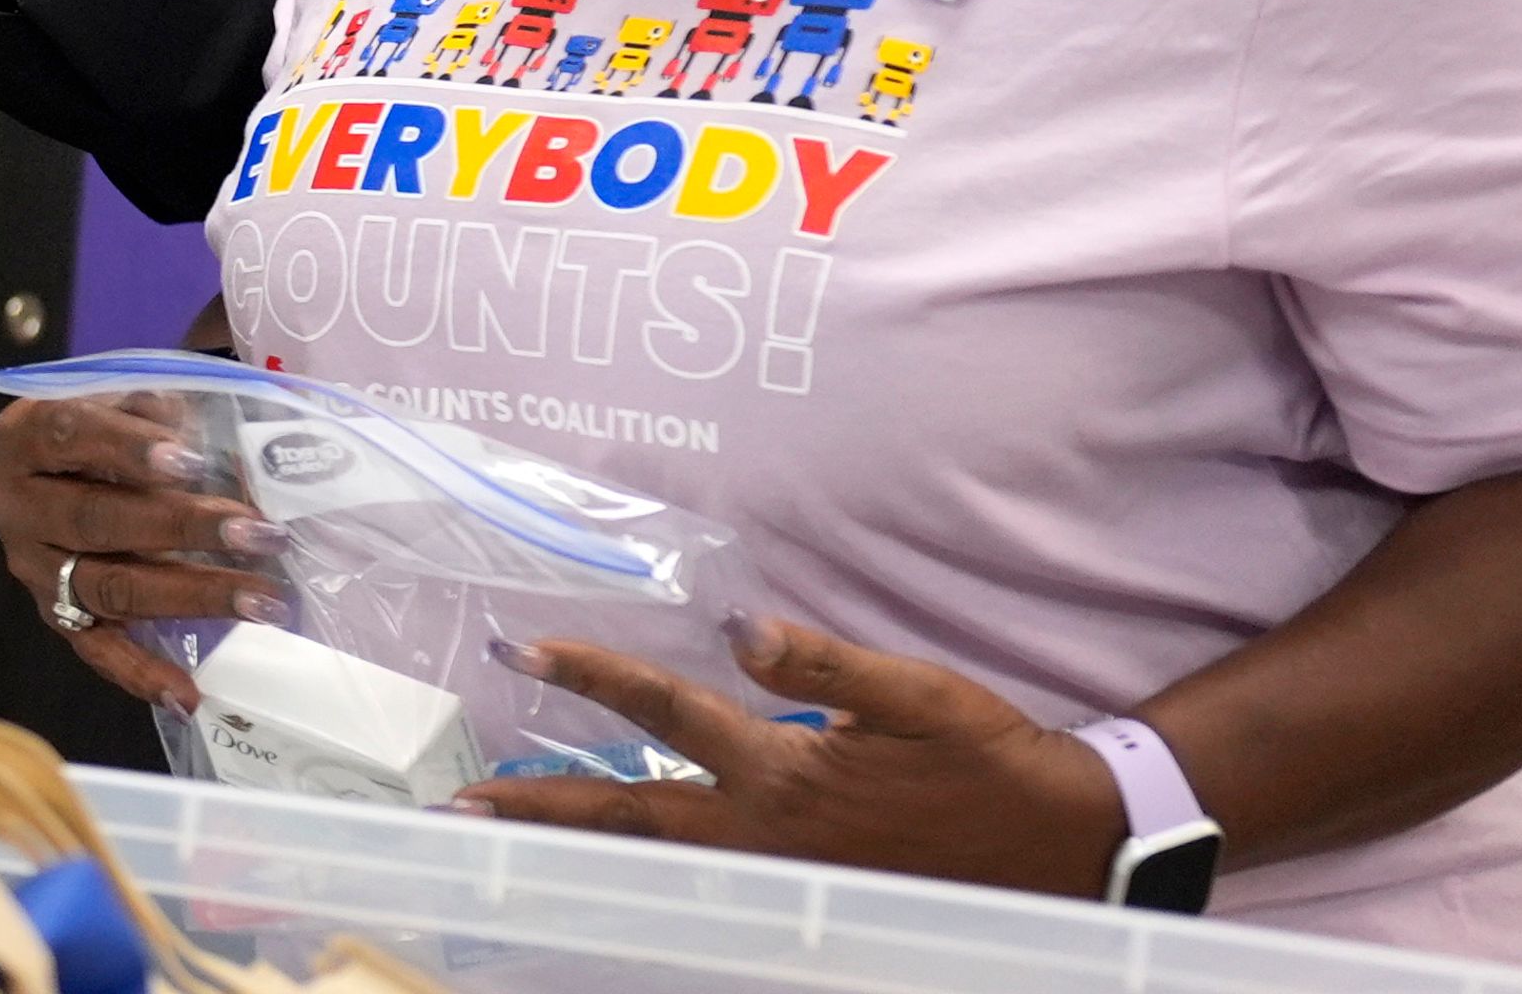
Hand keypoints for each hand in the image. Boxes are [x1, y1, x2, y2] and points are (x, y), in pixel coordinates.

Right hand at [0, 394, 290, 710]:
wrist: (54, 465)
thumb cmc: (100, 423)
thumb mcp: (122, 395)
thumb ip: (162, 411)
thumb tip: (232, 455)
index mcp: (24, 437)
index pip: (72, 435)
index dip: (130, 448)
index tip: (194, 462)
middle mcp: (16, 506)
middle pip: (97, 520)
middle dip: (183, 528)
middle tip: (258, 534)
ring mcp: (33, 568)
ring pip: (107, 587)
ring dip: (190, 595)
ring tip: (260, 599)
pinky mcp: (53, 614)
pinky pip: (94, 649)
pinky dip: (141, 674)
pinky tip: (187, 693)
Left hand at [455, 617, 1124, 898]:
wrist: (1059, 846)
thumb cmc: (988, 760)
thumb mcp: (916, 693)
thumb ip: (824, 661)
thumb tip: (739, 627)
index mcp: (785, 774)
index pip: (666, 712)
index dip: (593, 675)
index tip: (523, 649)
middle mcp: (764, 833)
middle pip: (628, 818)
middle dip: (540, 810)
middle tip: (462, 810)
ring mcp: (775, 875)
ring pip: (654, 860)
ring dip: (577, 845)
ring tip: (507, 834)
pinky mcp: (797, 895)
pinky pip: (699, 887)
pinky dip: (641, 875)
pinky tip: (606, 868)